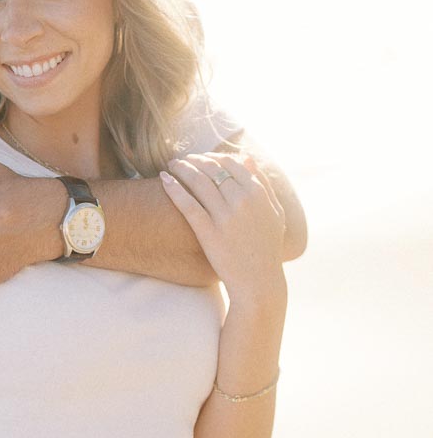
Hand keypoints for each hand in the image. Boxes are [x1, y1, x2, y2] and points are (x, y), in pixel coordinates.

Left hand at [159, 152, 285, 300]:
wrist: (258, 280)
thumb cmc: (267, 247)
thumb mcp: (274, 212)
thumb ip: (262, 183)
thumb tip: (246, 157)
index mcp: (258, 193)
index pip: (231, 163)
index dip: (213, 157)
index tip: (201, 157)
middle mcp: (242, 200)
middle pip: (213, 169)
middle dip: (195, 159)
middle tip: (183, 159)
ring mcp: (225, 216)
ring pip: (199, 181)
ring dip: (182, 168)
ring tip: (172, 165)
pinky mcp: (208, 232)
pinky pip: (188, 204)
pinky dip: (174, 188)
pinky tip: (164, 179)